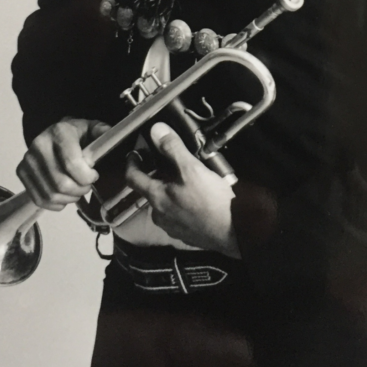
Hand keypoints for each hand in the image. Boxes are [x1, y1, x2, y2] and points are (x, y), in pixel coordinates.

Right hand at [16, 117, 109, 210]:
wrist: (56, 134)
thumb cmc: (78, 135)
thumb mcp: (93, 128)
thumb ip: (103, 133)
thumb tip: (111, 138)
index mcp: (59, 132)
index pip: (72, 164)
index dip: (87, 176)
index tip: (94, 175)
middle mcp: (40, 144)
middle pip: (61, 183)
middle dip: (80, 190)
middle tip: (87, 186)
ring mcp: (28, 159)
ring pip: (51, 194)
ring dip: (69, 198)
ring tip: (77, 190)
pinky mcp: (22, 172)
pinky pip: (39, 199)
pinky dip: (56, 204)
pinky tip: (65, 196)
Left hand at [125, 123, 240, 257]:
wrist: (234, 232)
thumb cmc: (211, 201)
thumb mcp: (192, 169)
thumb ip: (173, 148)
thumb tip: (156, 130)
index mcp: (156, 198)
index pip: (133, 178)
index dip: (132, 163)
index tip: (135, 154)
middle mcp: (159, 215)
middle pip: (152, 191)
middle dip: (160, 177)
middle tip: (175, 165)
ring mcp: (172, 228)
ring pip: (166, 204)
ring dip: (173, 192)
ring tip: (191, 182)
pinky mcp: (186, 235)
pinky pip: (179, 216)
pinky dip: (184, 205)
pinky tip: (199, 200)